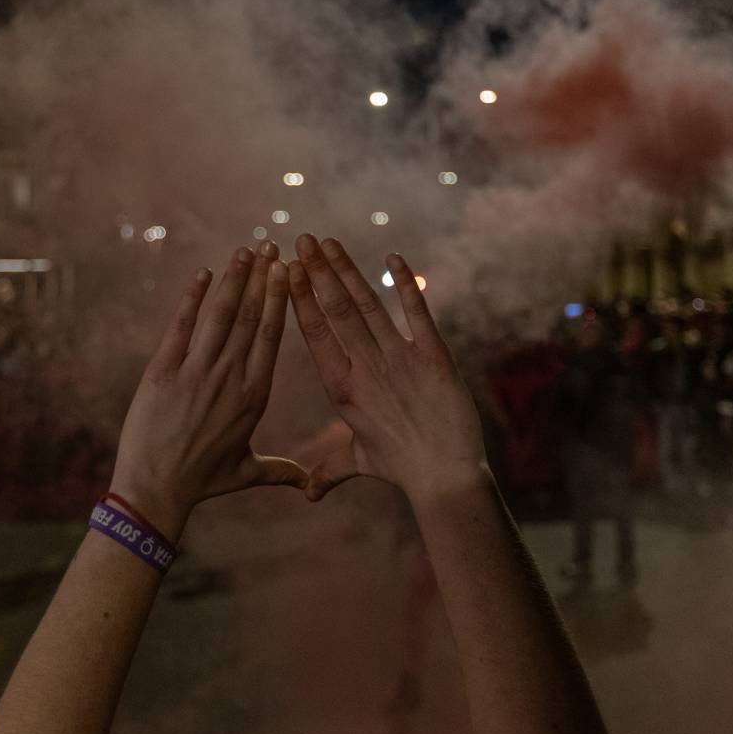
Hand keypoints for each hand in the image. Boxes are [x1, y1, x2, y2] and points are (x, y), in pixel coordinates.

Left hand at [109, 243, 307, 536]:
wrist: (155, 489)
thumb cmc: (203, 482)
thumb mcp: (246, 473)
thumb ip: (280, 471)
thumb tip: (308, 485)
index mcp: (254, 395)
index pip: (270, 336)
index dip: (279, 300)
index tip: (287, 273)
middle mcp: (229, 378)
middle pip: (250, 317)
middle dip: (262, 278)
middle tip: (272, 245)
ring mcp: (196, 372)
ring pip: (220, 315)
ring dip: (233, 279)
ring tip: (245, 250)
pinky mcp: (163, 371)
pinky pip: (181, 326)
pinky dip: (192, 298)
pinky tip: (202, 273)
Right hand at [288, 234, 485, 502]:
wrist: (444, 476)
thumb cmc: (400, 469)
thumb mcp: (359, 462)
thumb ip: (329, 470)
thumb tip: (307, 493)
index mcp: (342, 388)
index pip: (314, 334)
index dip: (300, 299)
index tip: (288, 272)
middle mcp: (365, 368)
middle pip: (335, 310)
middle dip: (317, 271)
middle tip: (302, 240)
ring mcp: (399, 360)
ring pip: (367, 305)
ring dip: (346, 271)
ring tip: (329, 242)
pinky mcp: (433, 357)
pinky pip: (416, 313)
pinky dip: (405, 284)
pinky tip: (392, 257)